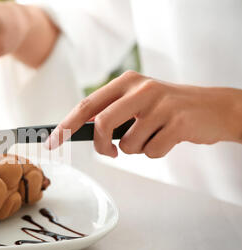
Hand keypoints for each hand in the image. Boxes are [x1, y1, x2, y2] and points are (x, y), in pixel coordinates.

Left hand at [45, 71, 241, 157]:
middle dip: (102, 146)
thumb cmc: (167, 108)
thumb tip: (80, 129)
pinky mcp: (177, 122)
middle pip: (103, 124)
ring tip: (154, 134)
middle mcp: (141, 88)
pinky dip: (156, 152)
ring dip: (137, 148)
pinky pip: (151, 152)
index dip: (66, 125)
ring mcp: (160, 104)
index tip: (51, 142)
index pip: (87, 105)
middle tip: (111, 151)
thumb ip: (111, 111)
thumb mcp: (137, 100)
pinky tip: (170, 138)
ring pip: (128, 144)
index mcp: (127, 81)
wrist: (213, 108)